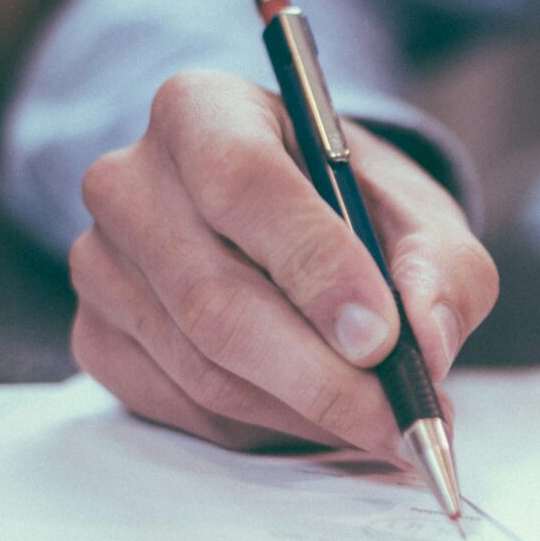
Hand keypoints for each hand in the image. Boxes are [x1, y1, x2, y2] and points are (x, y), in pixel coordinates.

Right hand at [67, 70, 497, 456]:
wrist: (292, 227)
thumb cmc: (354, 210)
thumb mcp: (421, 216)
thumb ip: (442, 269)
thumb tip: (427, 343)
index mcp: (202, 111)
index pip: (243, 183)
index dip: (315, 267)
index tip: (382, 339)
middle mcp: (129, 181)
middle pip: (215, 299)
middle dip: (322, 377)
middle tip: (401, 421)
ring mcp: (100, 264)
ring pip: (203, 368)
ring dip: (304, 413)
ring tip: (381, 424)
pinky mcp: (97, 337)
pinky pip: (183, 407)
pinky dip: (264, 429)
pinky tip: (318, 417)